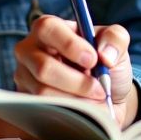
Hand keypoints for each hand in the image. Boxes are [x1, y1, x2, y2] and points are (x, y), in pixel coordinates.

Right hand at [13, 15, 136, 125]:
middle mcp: (29, 50)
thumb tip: (105, 55)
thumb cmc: (104, 65)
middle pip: (43, 67)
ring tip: (94, 99)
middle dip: (77, 82)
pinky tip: (83, 109)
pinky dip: (70, 111)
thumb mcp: (116, 45)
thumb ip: (115, 38)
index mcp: (48, 28)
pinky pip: (44, 110)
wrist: (104, 97)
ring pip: (44, 92)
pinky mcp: (26, 100)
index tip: (93, 59)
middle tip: (99, 88)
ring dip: (76, 99)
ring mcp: (24, 76)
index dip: (70, 45)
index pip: (47, 28)